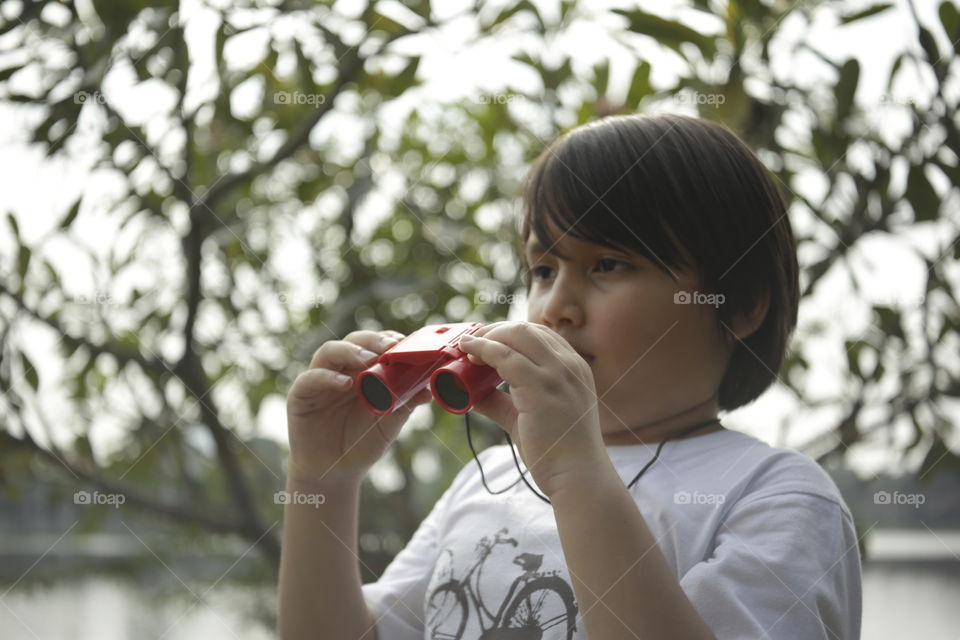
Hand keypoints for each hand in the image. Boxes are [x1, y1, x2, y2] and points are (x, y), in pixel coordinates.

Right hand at [286, 330, 432, 484]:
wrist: (335, 474)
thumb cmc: (362, 444)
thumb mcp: (388, 424)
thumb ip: (404, 405)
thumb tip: (428, 390)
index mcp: (362, 372)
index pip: (374, 345)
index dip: (388, 340)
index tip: (405, 343)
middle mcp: (341, 370)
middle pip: (353, 341)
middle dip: (372, 340)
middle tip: (389, 347)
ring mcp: (319, 380)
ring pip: (329, 351)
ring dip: (349, 351)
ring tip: (368, 360)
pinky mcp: (301, 395)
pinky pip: (310, 379)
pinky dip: (327, 377)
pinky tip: (345, 384)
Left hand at [456, 321, 606, 496]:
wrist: (579, 475)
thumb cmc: (559, 450)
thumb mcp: (530, 416)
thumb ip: (502, 402)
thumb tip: (471, 394)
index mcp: (575, 368)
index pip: (540, 335)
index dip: (509, 332)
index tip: (487, 340)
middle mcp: (569, 365)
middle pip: (526, 329)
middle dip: (494, 330)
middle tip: (471, 341)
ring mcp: (557, 374)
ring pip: (516, 335)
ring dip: (487, 337)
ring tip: (467, 347)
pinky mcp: (541, 386)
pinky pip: (505, 357)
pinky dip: (483, 350)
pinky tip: (469, 353)